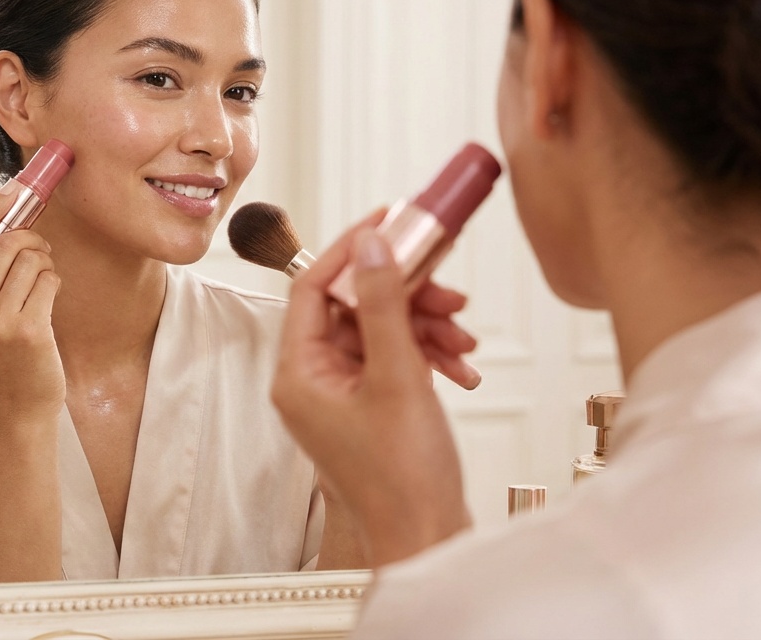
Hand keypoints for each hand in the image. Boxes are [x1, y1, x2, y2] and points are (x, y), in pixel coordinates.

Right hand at [0, 184, 64, 427]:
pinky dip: (54, 284)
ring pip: (32, 259)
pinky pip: (50, 280)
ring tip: (41, 286)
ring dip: (45, 265)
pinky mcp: (28, 330)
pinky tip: (48, 303)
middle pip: (6, 242)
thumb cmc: (1, 354)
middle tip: (40, 252)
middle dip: (31, 238)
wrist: (16, 408)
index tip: (13, 189)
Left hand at [272, 219, 472, 567]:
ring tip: (462, 335)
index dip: (351, 247)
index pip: (312, 286)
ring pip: (381, 328)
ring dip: (425, 323)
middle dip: (404, 290)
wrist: (428, 542)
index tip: (390, 218)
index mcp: (297, 373)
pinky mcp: (372, 404)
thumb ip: (384, 304)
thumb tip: (372, 245)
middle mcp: (312, 380)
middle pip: (353, 304)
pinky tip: (461, 365)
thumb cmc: (402, 481)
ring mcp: (342, 393)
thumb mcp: (398, 376)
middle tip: (445, 279)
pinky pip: (397, 356)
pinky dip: (430, 352)